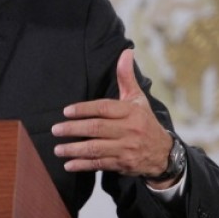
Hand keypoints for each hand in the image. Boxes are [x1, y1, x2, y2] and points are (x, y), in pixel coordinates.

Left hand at [51, 49, 174, 186]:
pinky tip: (69, 164)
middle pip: (97, 128)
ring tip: (57, 148)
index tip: (67, 111)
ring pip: (96, 148)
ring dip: (74, 149)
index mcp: (130, 112)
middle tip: (55, 129)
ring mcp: (126, 148)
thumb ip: (126, 77)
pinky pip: (100, 164)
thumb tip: (126, 52)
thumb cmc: (144, 121)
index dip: (84, 109)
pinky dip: (83, 165)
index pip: (104, 109)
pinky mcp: (123, 164)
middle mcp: (129, 130)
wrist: (163, 153)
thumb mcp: (137, 98)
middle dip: (73, 129)